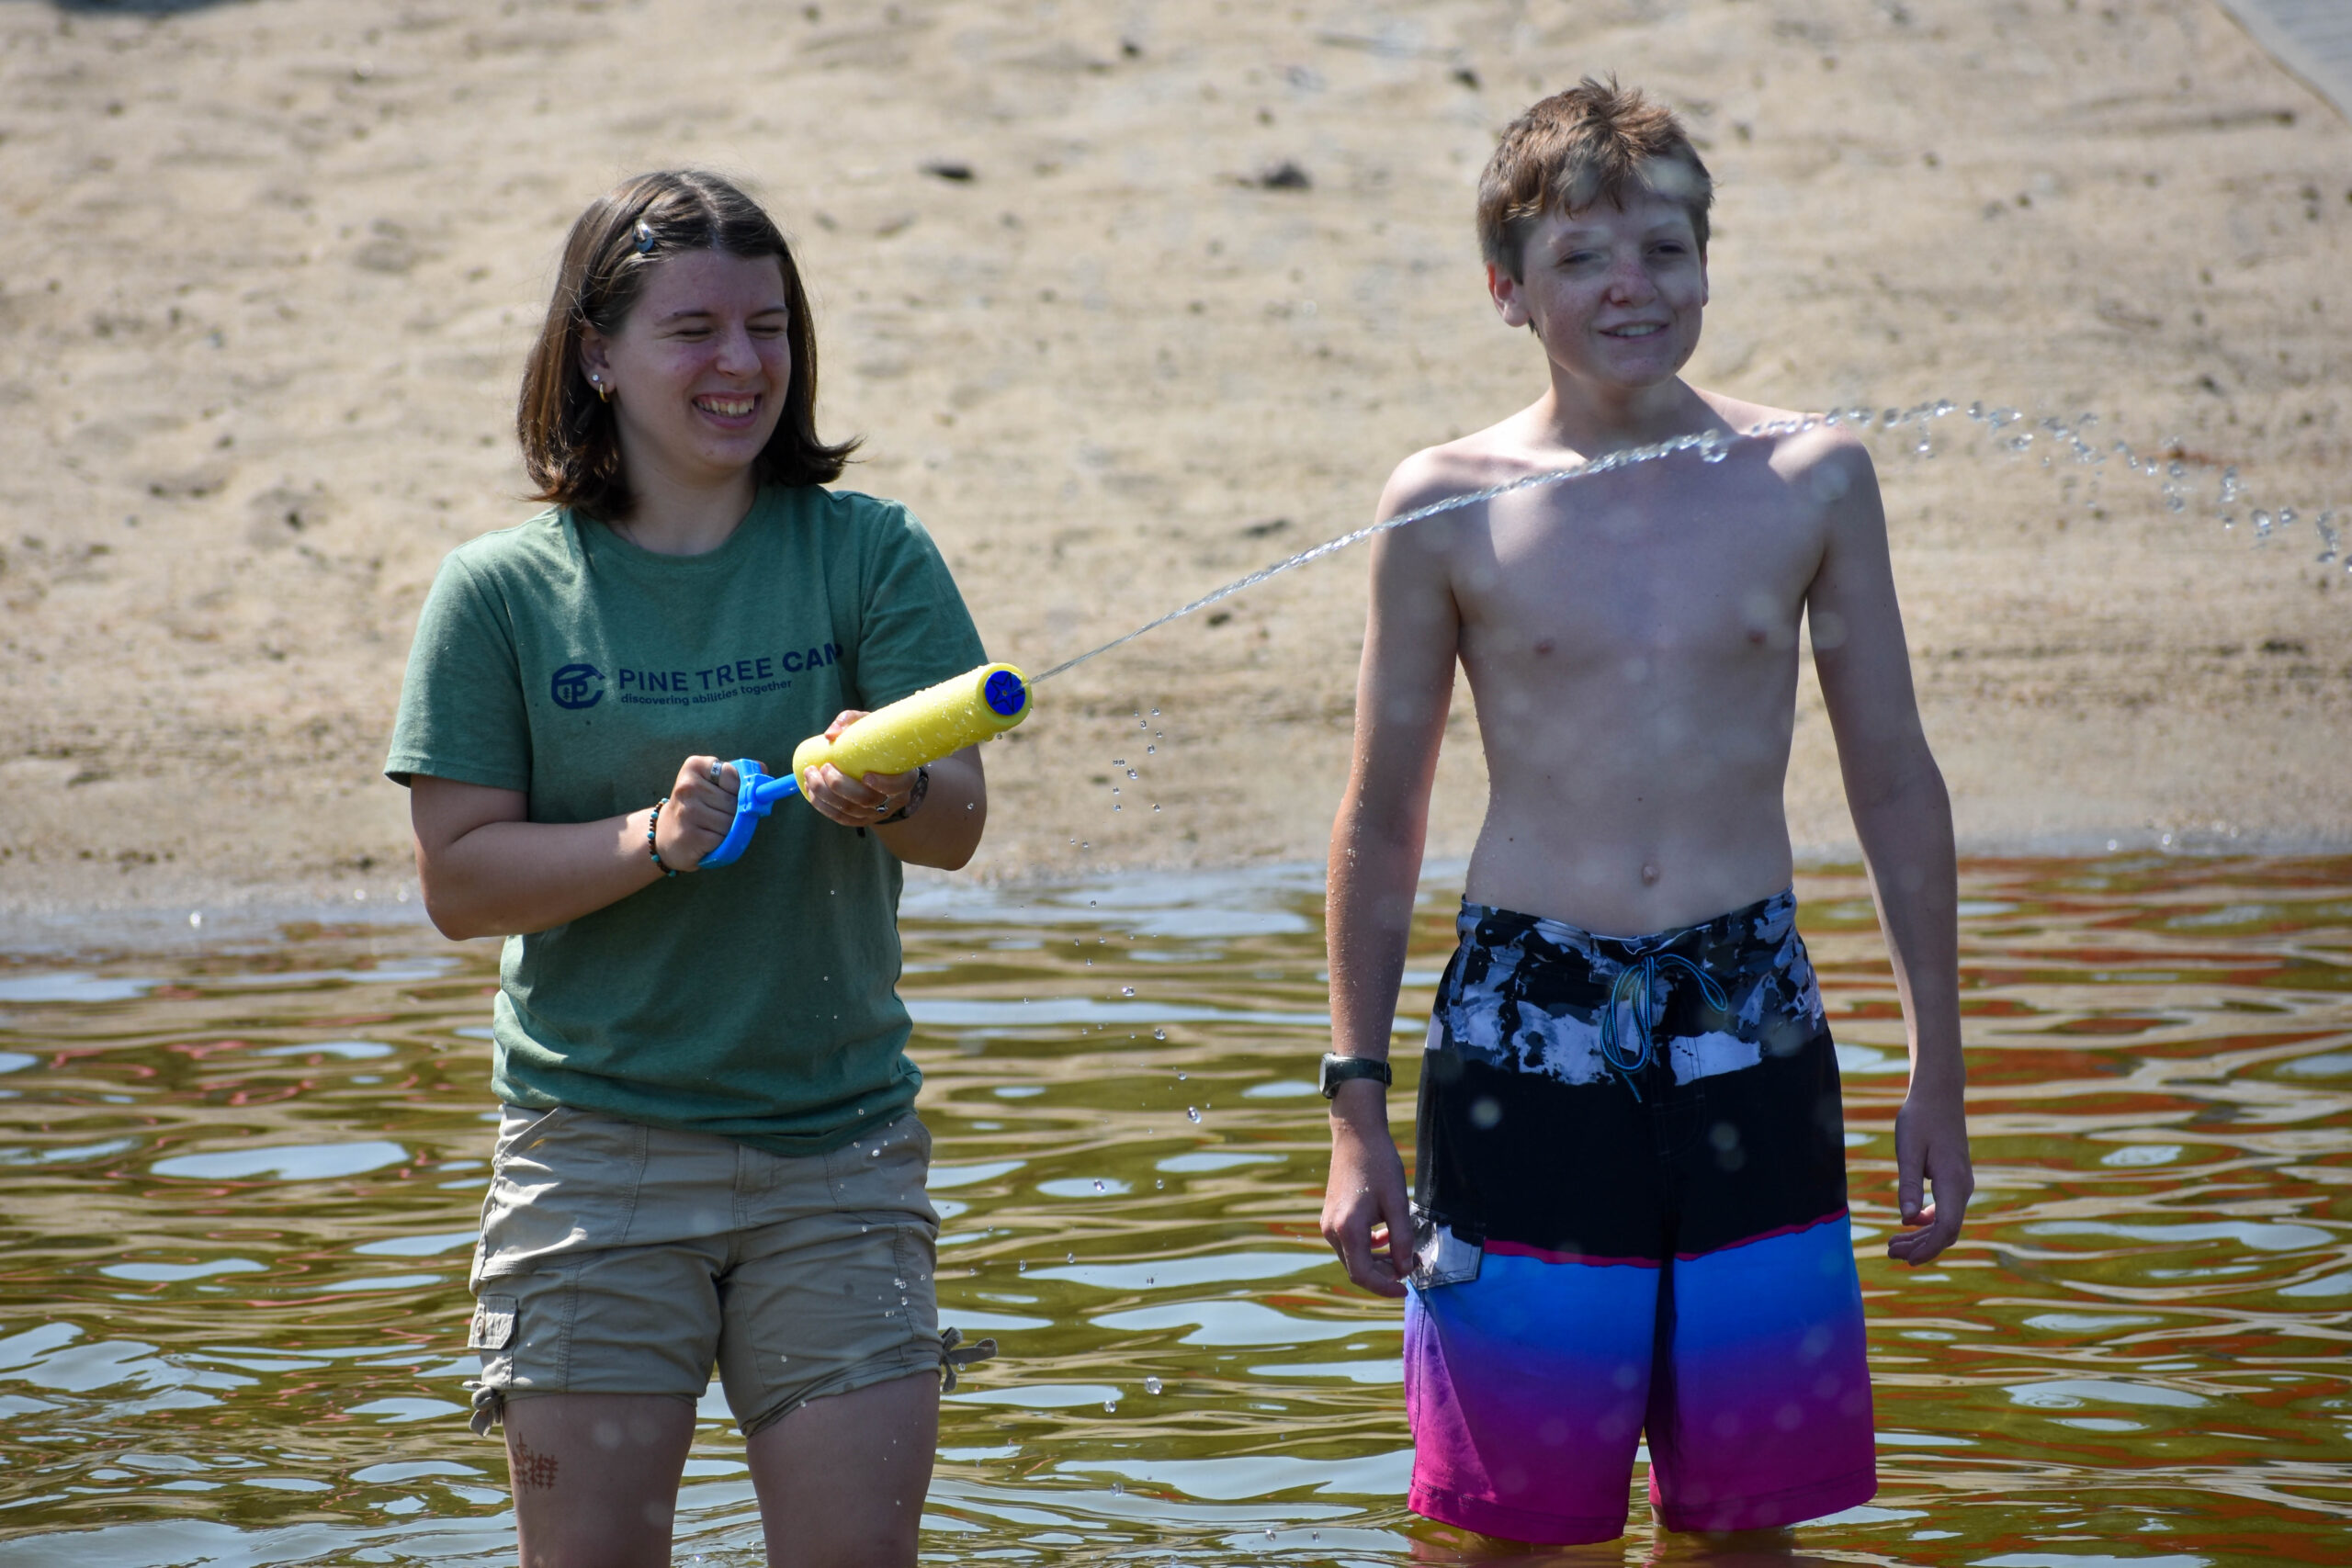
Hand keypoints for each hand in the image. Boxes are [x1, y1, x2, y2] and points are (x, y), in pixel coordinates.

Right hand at [653, 756, 738, 871]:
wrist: (665, 836)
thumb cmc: (698, 806)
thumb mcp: (711, 783)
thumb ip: (737, 775)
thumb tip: (763, 769)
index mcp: (694, 766)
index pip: (734, 775)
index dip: (738, 789)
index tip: (729, 795)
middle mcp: (687, 786)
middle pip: (735, 802)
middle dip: (735, 813)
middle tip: (718, 816)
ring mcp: (687, 811)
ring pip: (731, 822)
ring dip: (729, 829)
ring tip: (712, 828)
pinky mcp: (690, 835)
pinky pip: (723, 839)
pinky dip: (722, 842)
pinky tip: (708, 840)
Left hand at [801, 710, 917, 828]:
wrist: (885, 765)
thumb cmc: (877, 742)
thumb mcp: (871, 726)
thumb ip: (851, 721)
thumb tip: (830, 735)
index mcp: (905, 776)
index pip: (900, 786)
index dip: (884, 784)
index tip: (866, 775)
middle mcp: (893, 799)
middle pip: (868, 801)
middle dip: (841, 786)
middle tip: (824, 768)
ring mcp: (877, 811)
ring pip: (851, 811)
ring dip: (826, 796)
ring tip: (810, 777)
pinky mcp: (862, 818)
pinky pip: (842, 819)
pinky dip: (824, 807)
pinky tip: (812, 793)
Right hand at [1321, 1084, 1412, 1297]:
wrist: (1356, 1135)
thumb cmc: (1379, 1165)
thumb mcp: (1397, 1203)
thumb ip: (1402, 1239)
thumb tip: (1405, 1269)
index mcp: (1347, 1228)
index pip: (1363, 1275)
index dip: (1385, 1287)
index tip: (1406, 1288)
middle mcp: (1332, 1230)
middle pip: (1358, 1269)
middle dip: (1386, 1274)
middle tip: (1414, 1266)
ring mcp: (1328, 1224)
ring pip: (1354, 1257)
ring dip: (1379, 1261)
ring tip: (1406, 1254)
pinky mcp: (1331, 1217)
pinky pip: (1351, 1243)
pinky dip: (1370, 1247)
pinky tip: (1388, 1237)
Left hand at [1886, 1078, 1971, 1266]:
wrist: (1938, 1095)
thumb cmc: (1920, 1119)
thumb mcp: (1909, 1150)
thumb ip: (1909, 1184)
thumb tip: (1905, 1220)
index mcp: (1953, 1182)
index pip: (1947, 1227)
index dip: (1929, 1248)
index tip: (1908, 1260)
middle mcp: (1962, 1187)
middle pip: (1947, 1231)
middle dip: (1921, 1247)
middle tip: (1890, 1254)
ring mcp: (1960, 1184)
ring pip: (1946, 1222)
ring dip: (1922, 1237)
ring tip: (1893, 1245)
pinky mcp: (1954, 1180)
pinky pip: (1945, 1210)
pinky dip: (1927, 1222)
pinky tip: (1908, 1223)